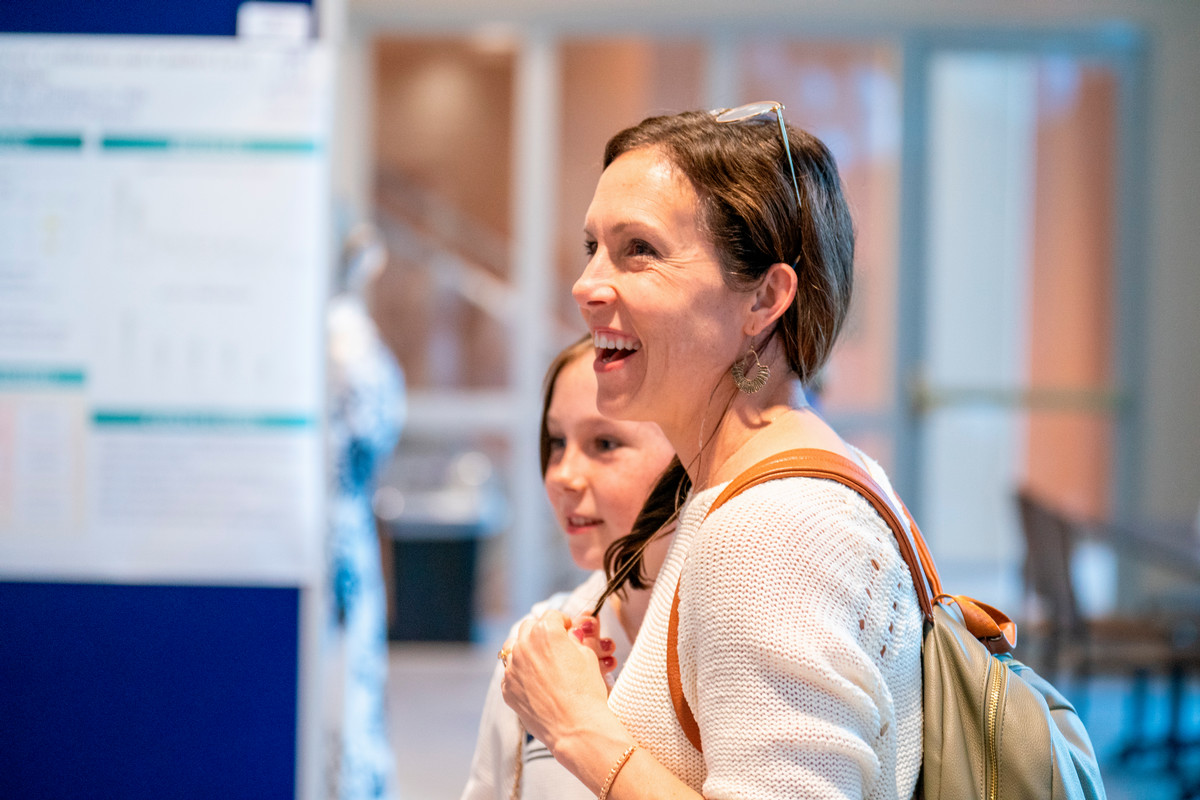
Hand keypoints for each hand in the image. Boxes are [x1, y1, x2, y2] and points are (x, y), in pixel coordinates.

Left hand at [500, 610, 611, 753]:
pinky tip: (534, 683)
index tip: (568, 629)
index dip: (563, 622)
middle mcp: (524, 645)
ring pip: (513, 648)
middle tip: (554, 644)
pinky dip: (520, 673)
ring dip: (525, 649)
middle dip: (542, 632)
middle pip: (529, 628)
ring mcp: (512, 668)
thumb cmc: (586, 691)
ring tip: (539, 660)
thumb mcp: (588, 657)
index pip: (552, 616)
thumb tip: (569, 635)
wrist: (575, 727)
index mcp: (546, 631)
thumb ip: (574, 640)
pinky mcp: (507, 688)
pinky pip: (510, 673)